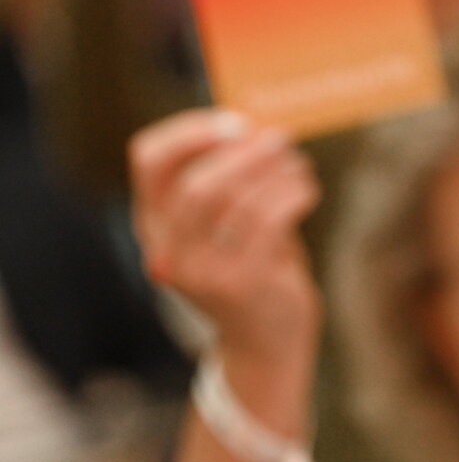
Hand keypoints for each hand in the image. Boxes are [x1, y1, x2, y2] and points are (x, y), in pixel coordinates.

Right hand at [130, 110, 322, 369]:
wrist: (267, 340)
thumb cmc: (254, 265)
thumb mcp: (230, 222)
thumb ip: (229, 180)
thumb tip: (255, 126)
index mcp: (155, 225)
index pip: (148, 161)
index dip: (190, 131)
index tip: (236, 122)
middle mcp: (168, 251)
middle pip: (194, 185)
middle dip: (243, 153)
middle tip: (279, 138)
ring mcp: (201, 273)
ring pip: (234, 201)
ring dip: (275, 171)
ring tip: (298, 165)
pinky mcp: (241, 284)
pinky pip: (268, 220)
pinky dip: (293, 193)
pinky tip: (307, 188)